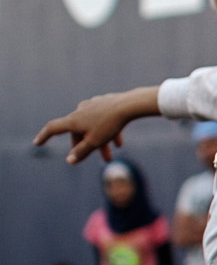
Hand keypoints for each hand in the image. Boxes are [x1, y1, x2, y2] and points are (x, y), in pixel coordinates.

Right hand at [34, 87, 160, 164]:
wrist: (130, 105)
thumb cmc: (110, 124)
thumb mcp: (95, 141)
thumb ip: (81, 152)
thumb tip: (70, 160)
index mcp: (73, 120)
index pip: (53, 128)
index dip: (44, 136)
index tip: (37, 143)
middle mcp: (80, 110)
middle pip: (77, 131)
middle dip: (84, 146)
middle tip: (91, 158)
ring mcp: (93, 105)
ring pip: (92, 127)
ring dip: (99, 143)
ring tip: (110, 157)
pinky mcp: (106, 103)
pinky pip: (104, 121)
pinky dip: (108, 133)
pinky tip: (119, 143)